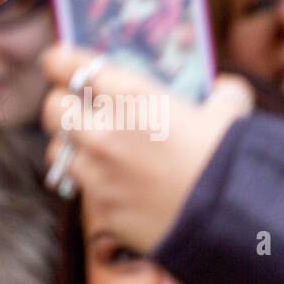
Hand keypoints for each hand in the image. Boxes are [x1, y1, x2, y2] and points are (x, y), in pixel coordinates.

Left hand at [40, 46, 252, 253]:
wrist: (232, 222)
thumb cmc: (232, 159)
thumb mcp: (231, 110)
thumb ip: (220, 91)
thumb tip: (219, 89)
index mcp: (130, 96)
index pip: (66, 66)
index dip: (59, 61)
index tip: (60, 62)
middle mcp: (103, 132)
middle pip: (52, 108)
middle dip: (62, 104)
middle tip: (79, 107)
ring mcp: (97, 174)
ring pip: (57, 151)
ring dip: (71, 146)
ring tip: (94, 148)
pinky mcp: (101, 209)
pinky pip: (82, 189)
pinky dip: (93, 183)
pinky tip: (117, 183)